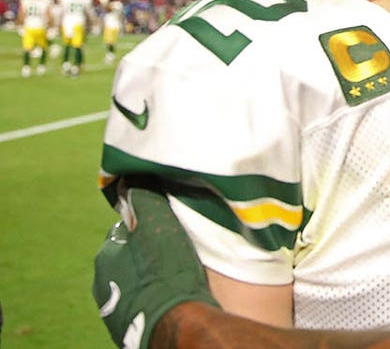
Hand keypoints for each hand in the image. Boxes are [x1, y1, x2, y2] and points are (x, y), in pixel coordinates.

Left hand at [93, 187, 219, 348]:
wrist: (172, 323)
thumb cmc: (167, 273)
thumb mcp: (160, 227)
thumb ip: (145, 202)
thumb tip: (132, 177)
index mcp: (107, 254)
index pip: (126, 229)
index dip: (148, 225)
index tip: (168, 228)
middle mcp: (101, 281)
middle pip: (127, 256)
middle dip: (145, 253)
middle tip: (174, 253)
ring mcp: (111, 307)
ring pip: (131, 281)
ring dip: (147, 277)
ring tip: (174, 278)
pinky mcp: (124, 327)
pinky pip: (139, 303)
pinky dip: (150, 298)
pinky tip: (169, 299)